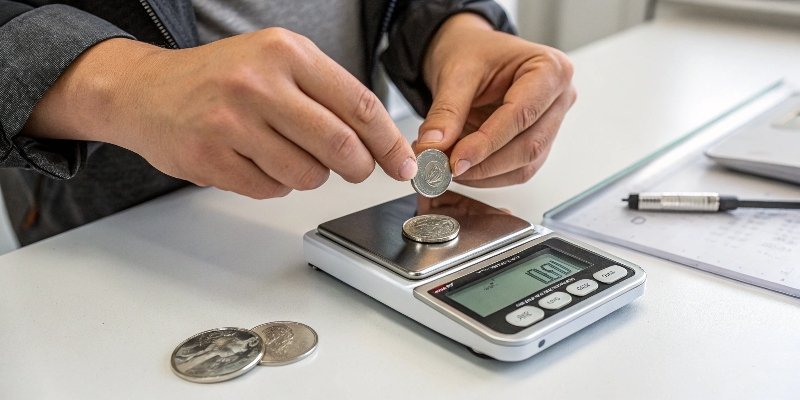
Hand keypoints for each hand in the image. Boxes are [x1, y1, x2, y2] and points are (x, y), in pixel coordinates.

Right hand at [24, 29, 417, 198]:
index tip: (404, 164)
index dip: (390, 142)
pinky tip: (254, 161)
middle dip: (358, 168)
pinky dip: (274, 184)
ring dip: (310, 175)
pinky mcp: (210, 158)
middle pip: (340, 145)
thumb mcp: (276, 63)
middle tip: (355, 170)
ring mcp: (231, 122)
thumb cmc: (221, 79)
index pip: (359, 105)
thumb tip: (380, 143)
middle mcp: (260, 83)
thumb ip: (327, 96)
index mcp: (286, 53)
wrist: (146, 91)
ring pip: (307, 174)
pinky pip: (270, 189)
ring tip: (285, 154)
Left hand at [416, 13, 575, 186]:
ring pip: (524, 166)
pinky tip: (462, 169)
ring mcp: (552, 124)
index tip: (455, 160)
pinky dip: (486, 176)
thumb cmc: (471, 52)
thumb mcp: (455, 74)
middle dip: (484, 164)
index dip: (487, 143)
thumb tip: (433, 148)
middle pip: (529, 146)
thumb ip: (446, 112)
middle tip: (445, 169)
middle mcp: (559, 98)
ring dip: (484, 175)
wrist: (468, 53)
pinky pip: (516, 171)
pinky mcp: (537, 143)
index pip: (522, 114)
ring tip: (447, 168)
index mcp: (550, 69)